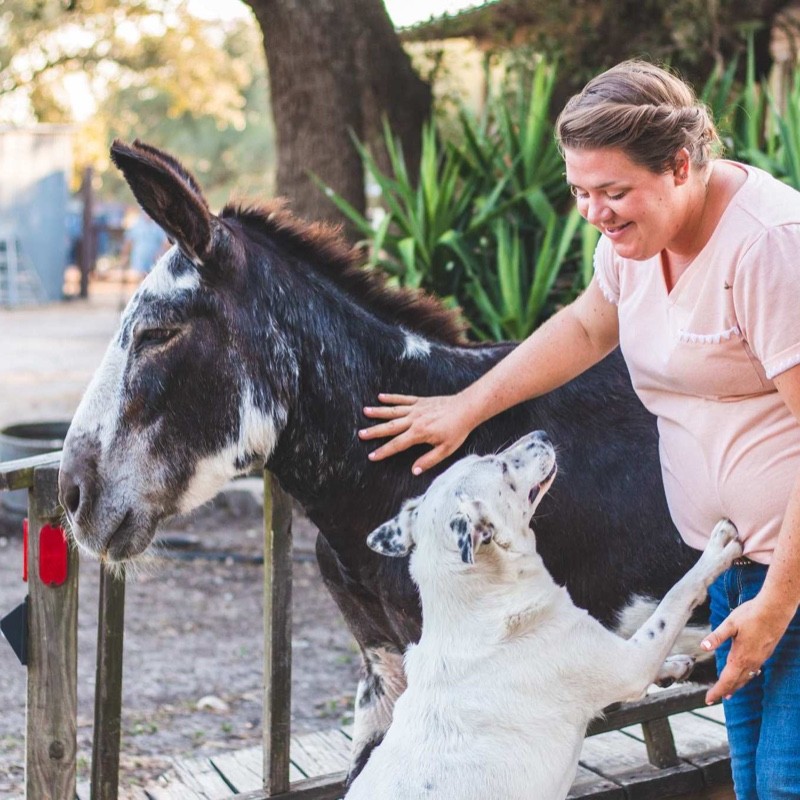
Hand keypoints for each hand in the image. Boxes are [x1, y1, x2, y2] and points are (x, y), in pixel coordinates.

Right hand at [359, 393, 473, 473]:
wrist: (466, 408)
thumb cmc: (457, 430)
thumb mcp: (446, 449)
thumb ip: (429, 460)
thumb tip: (414, 471)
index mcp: (419, 433)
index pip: (397, 444)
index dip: (383, 451)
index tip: (371, 456)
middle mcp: (414, 420)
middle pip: (390, 426)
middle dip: (374, 431)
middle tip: (360, 434)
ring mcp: (416, 409)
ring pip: (393, 411)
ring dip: (378, 412)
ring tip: (365, 411)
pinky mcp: (420, 401)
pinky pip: (403, 399)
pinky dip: (391, 398)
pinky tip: (380, 396)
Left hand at [701, 595, 791, 703]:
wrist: (775, 611)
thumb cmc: (751, 615)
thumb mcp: (729, 624)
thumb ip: (716, 637)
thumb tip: (702, 646)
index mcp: (740, 657)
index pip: (726, 680)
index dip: (717, 691)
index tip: (707, 699)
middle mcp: (751, 662)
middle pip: (736, 682)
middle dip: (724, 691)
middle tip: (714, 698)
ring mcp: (760, 658)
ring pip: (747, 677)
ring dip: (736, 686)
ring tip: (729, 692)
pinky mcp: (765, 653)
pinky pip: (755, 670)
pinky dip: (747, 677)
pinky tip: (748, 675)